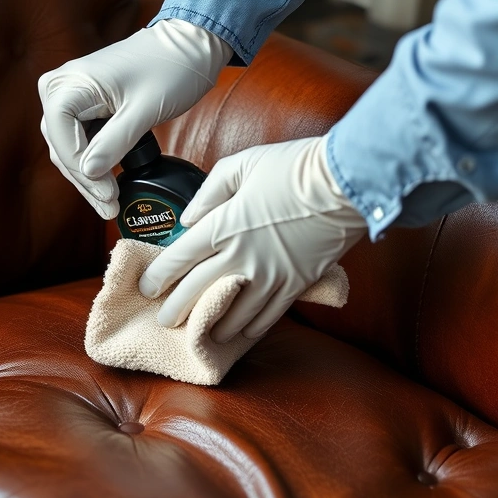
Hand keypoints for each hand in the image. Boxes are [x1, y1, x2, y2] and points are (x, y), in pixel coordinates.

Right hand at [38, 19, 232, 218]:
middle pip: (61, 146)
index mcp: (70, 83)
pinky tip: (108, 184)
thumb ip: (114, 142)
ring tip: (109, 203)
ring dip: (88, 177)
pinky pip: (80, 141)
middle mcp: (62, 87)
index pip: (60, 137)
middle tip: (109, 207)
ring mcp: (71, 96)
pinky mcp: (84, 105)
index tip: (105, 193)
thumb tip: (89, 173)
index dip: (81, 169)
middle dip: (85, 180)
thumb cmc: (171, 67)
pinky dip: (94, 163)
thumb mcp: (144, 110)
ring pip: (68, 148)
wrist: (188, 45)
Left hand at [138, 136, 367, 342]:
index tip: (148, 288)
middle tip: (164, 321)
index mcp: (222, 226)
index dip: (158, 278)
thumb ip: (209, 192)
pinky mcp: (295, 286)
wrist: (349, 181)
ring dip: (211, 325)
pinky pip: (266, 317)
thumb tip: (189, 218)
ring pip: (230, 313)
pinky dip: (250, 328)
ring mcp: (269, 276)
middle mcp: (240, 257)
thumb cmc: (294, 167)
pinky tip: (241, 332)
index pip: (178, 260)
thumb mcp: (242, 165)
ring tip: (199, 332)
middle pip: (195, 292)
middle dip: (175, 310)